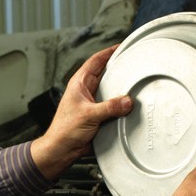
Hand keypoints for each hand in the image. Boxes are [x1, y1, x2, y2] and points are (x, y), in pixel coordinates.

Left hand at [30, 45, 133, 180]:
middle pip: (105, 73)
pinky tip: (129, 104)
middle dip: (118, 67)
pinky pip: (111, 105)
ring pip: (109, 89)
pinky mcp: (96, 115)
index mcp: (79, 83)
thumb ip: (110, 107)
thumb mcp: (89, 115)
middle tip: (134, 62)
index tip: (122, 45)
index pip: (96, 60)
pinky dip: (120, 103)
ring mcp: (91, 103)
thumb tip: (127, 101)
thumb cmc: (65, 131)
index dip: (109, 51)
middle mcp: (85, 91)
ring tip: (135, 81)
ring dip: (120, 87)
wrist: (61, 150)